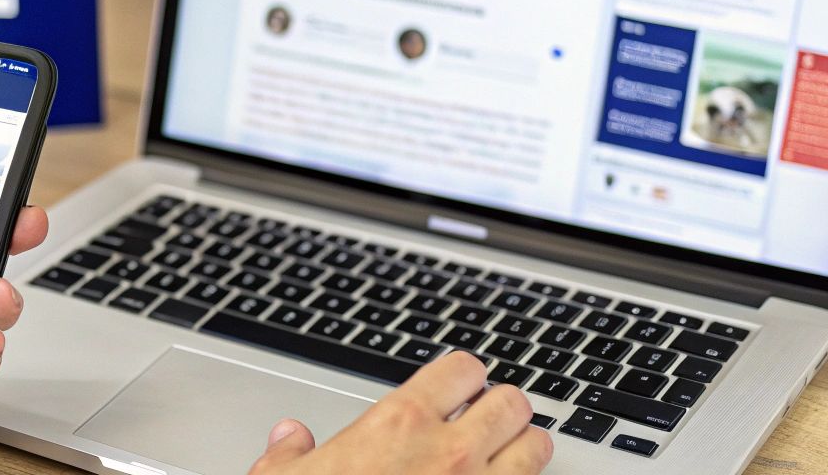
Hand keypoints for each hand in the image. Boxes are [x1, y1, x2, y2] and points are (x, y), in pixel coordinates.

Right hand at [247, 353, 551, 473]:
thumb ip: (290, 454)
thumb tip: (290, 437)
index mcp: (400, 425)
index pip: (464, 369)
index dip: (462, 379)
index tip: (456, 392)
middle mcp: (451, 453)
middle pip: (512, 402)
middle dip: (500, 409)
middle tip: (485, 423)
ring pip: (537, 448)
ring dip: (523, 449)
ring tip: (505, 458)